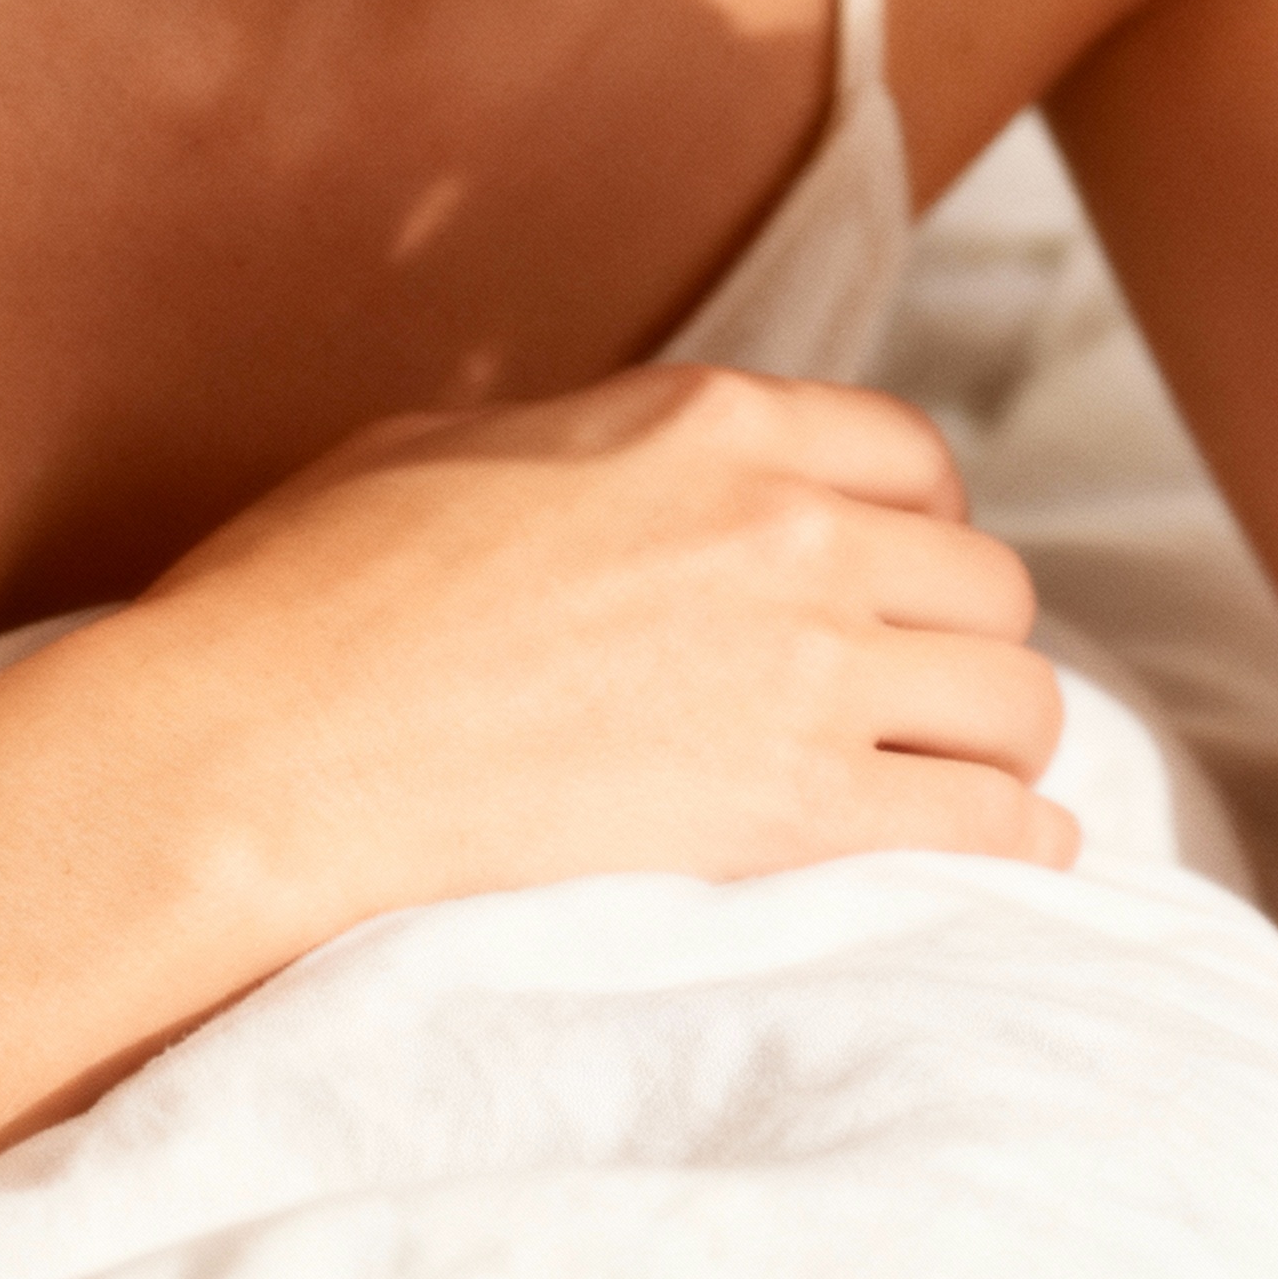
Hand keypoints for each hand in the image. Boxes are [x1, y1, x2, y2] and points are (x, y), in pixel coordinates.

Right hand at [124, 365, 1075, 946]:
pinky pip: (985, 819)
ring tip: (970, 783)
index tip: (905, 579)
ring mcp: (806, 664)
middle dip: (964, 640)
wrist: (255, 755)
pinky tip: (1022, 857)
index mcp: (713, 421)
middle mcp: (790, 525)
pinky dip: (1018, 841)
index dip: (926, 521)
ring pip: (1012, 695)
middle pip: (984, 580)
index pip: (913, 454)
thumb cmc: (301, 603)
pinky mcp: (797, 805)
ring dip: (998, 740)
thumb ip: (583, 443)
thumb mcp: (448, 447)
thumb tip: (612, 463)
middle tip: (929, 698)